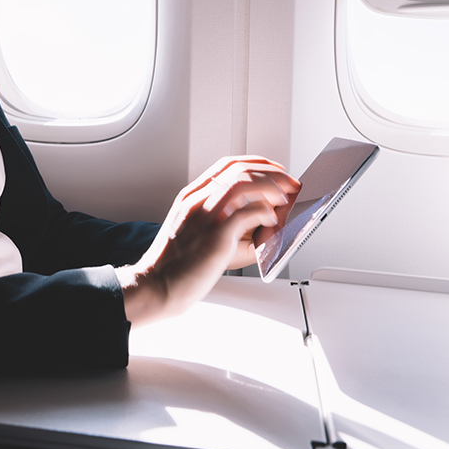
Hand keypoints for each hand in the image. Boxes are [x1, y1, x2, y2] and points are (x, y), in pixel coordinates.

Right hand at [115, 156, 300, 327]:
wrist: (158, 285)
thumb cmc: (177, 265)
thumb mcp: (197, 231)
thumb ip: (225, 220)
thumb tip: (264, 218)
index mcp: (192, 196)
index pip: (228, 165)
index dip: (257, 163)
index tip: (275, 170)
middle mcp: (197, 200)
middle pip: (240, 169)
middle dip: (272, 173)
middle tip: (289, 184)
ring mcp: (205, 214)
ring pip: (244, 182)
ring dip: (271, 187)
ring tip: (284, 199)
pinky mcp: (215, 234)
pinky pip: (248, 213)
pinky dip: (265, 213)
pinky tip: (272, 221)